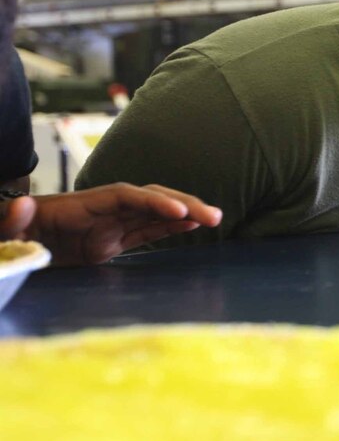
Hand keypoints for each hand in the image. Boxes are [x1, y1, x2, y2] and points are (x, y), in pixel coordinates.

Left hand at [0, 183, 222, 265]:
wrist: (11, 243)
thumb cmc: (8, 233)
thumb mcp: (6, 228)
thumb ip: (12, 219)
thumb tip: (22, 203)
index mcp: (81, 206)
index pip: (127, 197)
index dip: (155, 202)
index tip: (180, 212)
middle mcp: (101, 211)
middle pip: (150, 199)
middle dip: (183, 203)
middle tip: (213, 216)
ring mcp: (107, 226)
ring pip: (155, 214)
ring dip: (186, 214)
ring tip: (215, 219)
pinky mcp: (109, 242)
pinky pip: (145, 232)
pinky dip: (170, 228)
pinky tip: (193, 227)